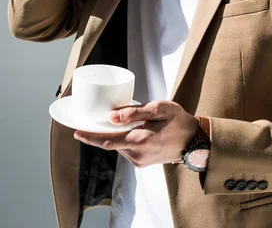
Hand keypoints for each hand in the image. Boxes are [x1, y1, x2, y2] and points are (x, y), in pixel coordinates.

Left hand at [74, 100, 198, 167]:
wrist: (195, 141)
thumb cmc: (178, 121)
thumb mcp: (159, 109)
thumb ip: (135, 112)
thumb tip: (112, 117)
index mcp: (139, 140)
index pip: (107, 140)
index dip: (90, 137)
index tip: (76, 132)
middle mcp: (136, 154)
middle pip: (111, 142)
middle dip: (102, 132)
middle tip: (95, 120)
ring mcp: (139, 160)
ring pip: (119, 145)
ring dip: (116, 134)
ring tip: (124, 120)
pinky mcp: (142, 162)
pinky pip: (127, 149)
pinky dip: (125, 139)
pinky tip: (133, 130)